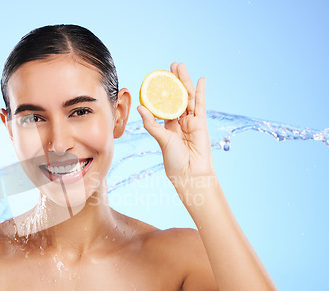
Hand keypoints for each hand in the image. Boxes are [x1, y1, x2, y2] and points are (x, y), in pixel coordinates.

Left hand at [137, 63, 213, 187]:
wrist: (190, 174)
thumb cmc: (174, 161)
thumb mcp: (161, 139)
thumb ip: (152, 123)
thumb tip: (140, 107)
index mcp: (168, 126)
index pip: (165, 105)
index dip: (162, 92)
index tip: (157, 79)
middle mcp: (180, 122)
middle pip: (177, 97)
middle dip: (174, 81)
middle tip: (170, 65)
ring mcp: (191, 122)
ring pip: (188, 97)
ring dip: (185, 81)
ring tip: (180, 66)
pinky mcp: (201, 123)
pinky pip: (201, 105)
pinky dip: (201, 92)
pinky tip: (201, 79)